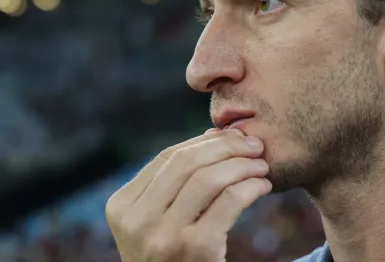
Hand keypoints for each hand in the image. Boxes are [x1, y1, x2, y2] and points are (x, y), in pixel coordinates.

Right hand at [106, 128, 271, 261]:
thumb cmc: (172, 261)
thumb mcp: (155, 224)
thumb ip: (174, 185)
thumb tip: (213, 136)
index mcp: (121, 207)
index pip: (166, 158)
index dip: (202, 142)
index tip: (231, 137)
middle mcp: (136, 221)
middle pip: (186, 163)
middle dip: (225, 146)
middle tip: (254, 144)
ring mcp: (164, 236)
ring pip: (209, 178)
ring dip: (242, 165)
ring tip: (261, 165)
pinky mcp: (196, 249)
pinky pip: (230, 200)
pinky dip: (251, 187)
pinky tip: (263, 187)